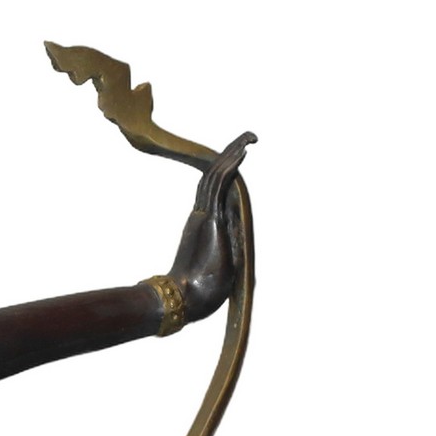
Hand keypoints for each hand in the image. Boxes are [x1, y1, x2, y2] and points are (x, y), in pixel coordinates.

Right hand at [163, 132, 255, 324]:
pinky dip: (229, 168)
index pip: (217, 190)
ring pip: (217, 176)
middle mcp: (203, 215)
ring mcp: (206, 215)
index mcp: (205, 224)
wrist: (187, 298)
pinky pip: (220, 186)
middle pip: (216, 177)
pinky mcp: (210, 218)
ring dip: (233, 155)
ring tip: (247, 138)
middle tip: (245, 138)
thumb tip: (240, 227)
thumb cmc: (205, 290)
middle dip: (231, 155)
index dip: (228, 170)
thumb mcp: (226, 262)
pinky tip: (241, 154)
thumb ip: (230, 242)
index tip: (239, 155)